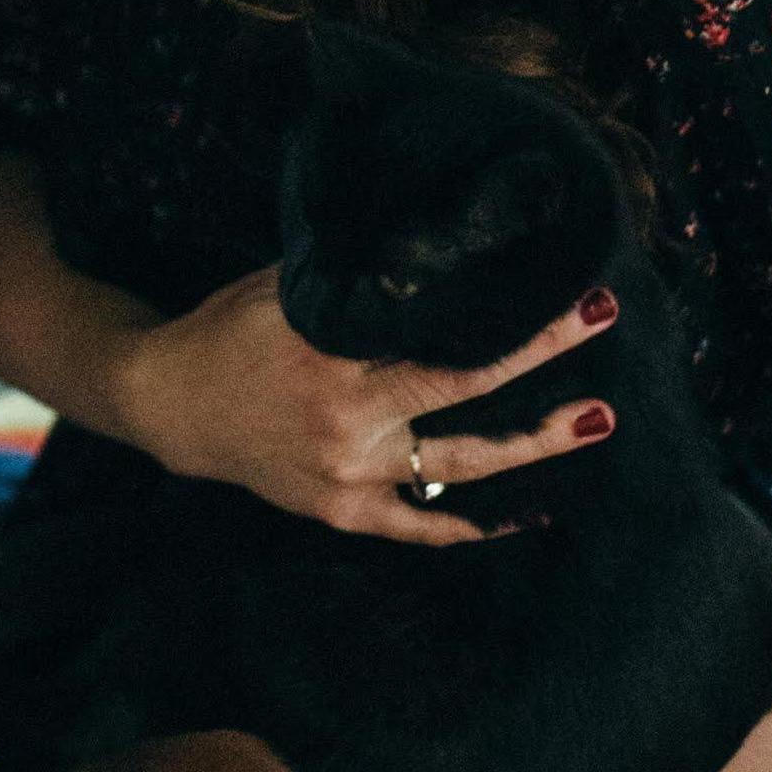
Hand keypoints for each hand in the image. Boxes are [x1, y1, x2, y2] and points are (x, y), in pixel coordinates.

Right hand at [99, 267, 617, 548]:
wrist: (167, 401)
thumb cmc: (230, 328)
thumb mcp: (289, 287)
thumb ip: (359, 279)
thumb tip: (439, 248)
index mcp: (334, 356)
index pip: (448, 340)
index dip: (522, 324)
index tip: (580, 296)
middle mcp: (347, 420)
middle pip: (467, 393)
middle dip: (543, 362)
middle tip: (604, 327)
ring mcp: (346, 473)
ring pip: (457, 466)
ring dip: (531, 447)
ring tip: (592, 422)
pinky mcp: (339, 509)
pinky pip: (416, 524)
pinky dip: (467, 524)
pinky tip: (522, 516)